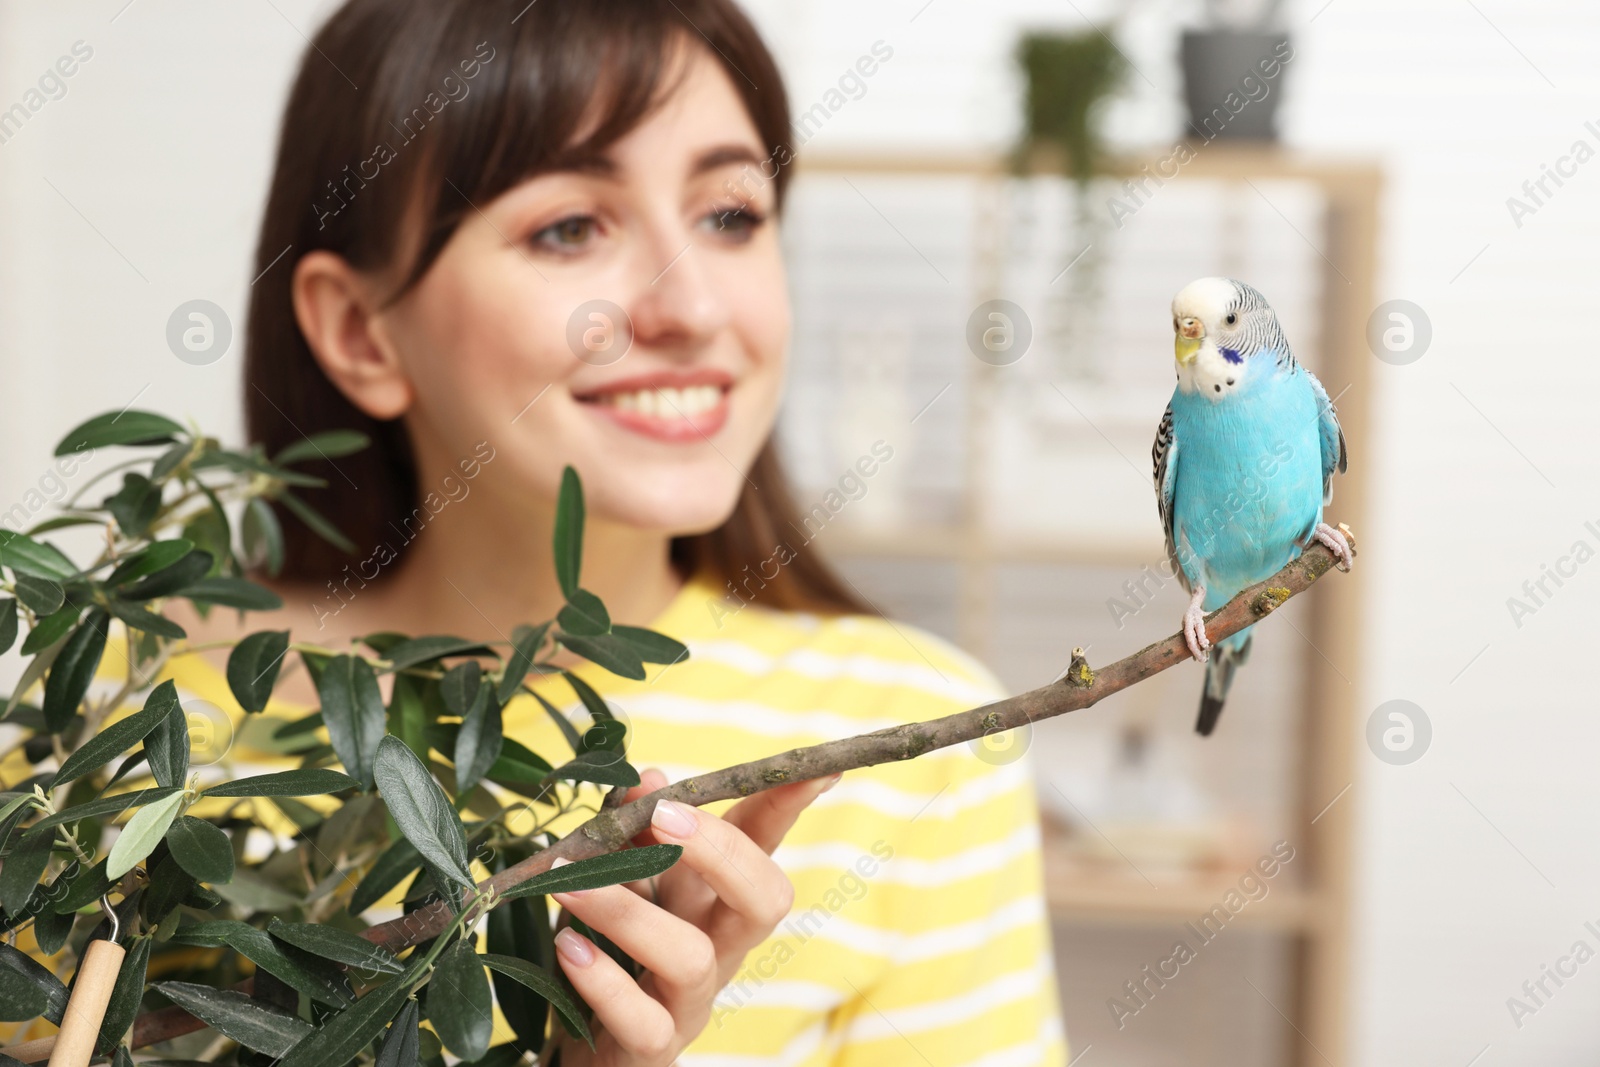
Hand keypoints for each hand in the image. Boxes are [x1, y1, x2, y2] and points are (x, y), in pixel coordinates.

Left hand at [545, 767, 840, 1065]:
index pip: (763, 843)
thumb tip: (646, 778)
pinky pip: (643, 1021)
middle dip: (721, 851)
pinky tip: (567, 947)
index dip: (789, 804)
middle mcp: (720, 949)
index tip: (818, 768)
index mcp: (716, 900)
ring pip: (691, 957)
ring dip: (628, 912)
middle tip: (659, 815)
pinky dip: (603, 981)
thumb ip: (630, 833)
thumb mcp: (618, 883)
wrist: (579, 1048)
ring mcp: (690, 1003)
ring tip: (571, 881)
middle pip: (764, 901)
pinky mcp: (651, 1048)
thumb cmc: (606, 952)